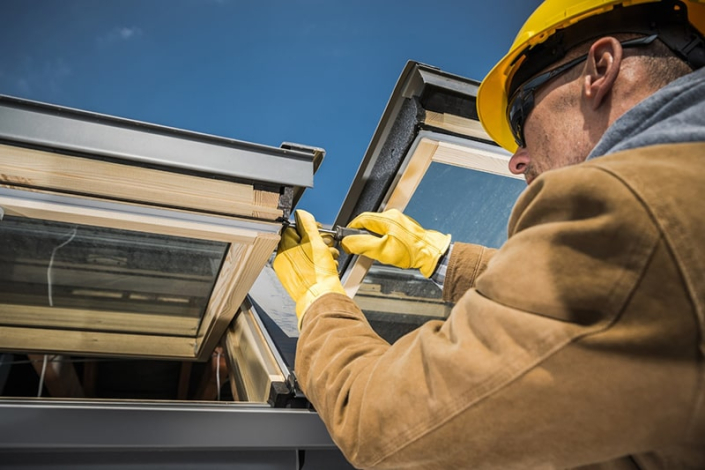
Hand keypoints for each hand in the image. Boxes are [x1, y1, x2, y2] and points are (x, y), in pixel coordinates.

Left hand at [273, 210, 346, 327]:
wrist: (323, 299)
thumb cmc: (318, 275)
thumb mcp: (315, 242)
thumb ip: (307, 225)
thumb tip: (301, 213)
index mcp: (284, 250)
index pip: (292, 229)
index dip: (308, 227)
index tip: (318, 229)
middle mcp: (284, 262)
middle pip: (301, 242)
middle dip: (318, 241)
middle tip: (328, 244)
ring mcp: (290, 273)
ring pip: (307, 255)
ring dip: (322, 253)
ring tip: (330, 258)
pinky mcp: (299, 281)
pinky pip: (308, 267)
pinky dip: (319, 265)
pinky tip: (328, 267)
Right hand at [340, 209, 450, 277]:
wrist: (431, 255)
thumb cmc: (411, 253)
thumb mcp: (382, 251)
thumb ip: (362, 245)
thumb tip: (347, 242)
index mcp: (386, 219)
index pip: (361, 219)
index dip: (351, 229)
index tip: (346, 239)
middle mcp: (393, 216)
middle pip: (368, 222)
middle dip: (361, 234)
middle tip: (358, 247)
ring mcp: (399, 221)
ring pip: (377, 227)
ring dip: (371, 238)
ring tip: (373, 250)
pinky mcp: (403, 227)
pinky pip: (386, 230)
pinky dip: (381, 238)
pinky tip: (385, 249)